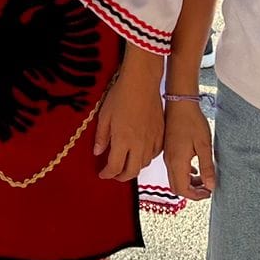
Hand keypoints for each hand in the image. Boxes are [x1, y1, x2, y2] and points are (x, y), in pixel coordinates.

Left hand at [93, 64, 162, 180]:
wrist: (142, 82)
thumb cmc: (121, 95)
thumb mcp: (104, 115)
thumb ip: (101, 136)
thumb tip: (98, 152)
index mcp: (122, 140)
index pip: (114, 167)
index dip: (107, 174)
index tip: (102, 173)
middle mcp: (139, 144)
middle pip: (131, 171)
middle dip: (121, 177)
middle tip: (113, 174)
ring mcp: (152, 140)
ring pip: (144, 164)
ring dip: (133, 168)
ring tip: (125, 163)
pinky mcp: (161, 134)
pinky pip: (155, 154)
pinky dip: (146, 158)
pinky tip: (140, 153)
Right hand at [162, 98, 215, 198]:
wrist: (179, 104)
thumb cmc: (192, 122)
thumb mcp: (204, 145)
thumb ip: (207, 167)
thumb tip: (210, 185)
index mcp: (177, 162)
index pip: (183, 189)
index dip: (195, 195)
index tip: (208, 192)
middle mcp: (169, 161)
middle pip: (177, 187)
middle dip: (191, 192)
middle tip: (206, 189)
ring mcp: (167, 156)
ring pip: (175, 179)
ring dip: (188, 183)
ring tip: (203, 179)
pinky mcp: (168, 151)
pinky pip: (174, 170)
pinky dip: (184, 174)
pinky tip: (194, 168)